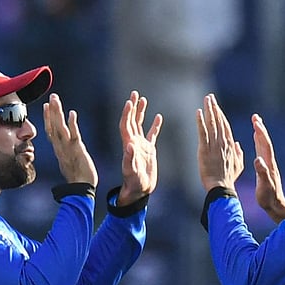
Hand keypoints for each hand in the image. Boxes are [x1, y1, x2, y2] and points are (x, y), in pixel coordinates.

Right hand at [42, 93, 97, 186]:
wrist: (81, 189)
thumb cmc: (78, 178)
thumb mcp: (69, 163)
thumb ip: (66, 154)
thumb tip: (64, 150)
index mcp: (59, 149)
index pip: (51, 130)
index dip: (48, 118)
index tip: (46, 106)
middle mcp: (61, 147)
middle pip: (53, 126)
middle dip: (52, 110)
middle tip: (52, 96)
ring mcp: (68, 148)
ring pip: (60, 127)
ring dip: (57, 113)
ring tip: (55, 99)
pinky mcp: (77, 150)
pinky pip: (73, 135)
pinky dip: (72, 124)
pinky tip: (72, 113)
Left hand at [117, 91, 161, 205]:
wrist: (140, 190)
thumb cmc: (134, 183)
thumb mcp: (131, 171)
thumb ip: (130, 159)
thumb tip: (130, 145)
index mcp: (128, 145)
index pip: (125, 125)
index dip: (126, 113)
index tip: (129, 102)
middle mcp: (133, 142)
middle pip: (131, 121)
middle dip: (132, 107)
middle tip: (134, 94)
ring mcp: (141, 145)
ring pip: (139, 124)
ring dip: (141, 112)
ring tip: (143, 99)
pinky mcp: (149, 150)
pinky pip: (151, 134)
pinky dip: (154, 125)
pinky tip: (158, 117)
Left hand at [196, 94, 243, 190]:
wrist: (221, 186)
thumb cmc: (229, 178)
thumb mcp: (238, 166)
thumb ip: (239, 154)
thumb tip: (238, 144)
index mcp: (231, 145)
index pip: (226, 126)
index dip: (221, 115)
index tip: (217, 106)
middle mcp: (223, 142)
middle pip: (219, 121)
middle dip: (215, 108)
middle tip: (210, 97)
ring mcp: (214, 145)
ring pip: (212, 123)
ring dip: (209, 110)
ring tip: (206, 99)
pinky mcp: (204, 149)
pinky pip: (202, 132)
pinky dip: (200, 121)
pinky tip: (198, 112)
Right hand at [252, 114, 284, 222]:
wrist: (275, 205)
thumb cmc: (269, 197)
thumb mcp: (264, 186)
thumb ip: (262, 173)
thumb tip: (257, 160)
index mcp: (268, 165)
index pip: (265, 146)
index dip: (261, 134)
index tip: (256, 122)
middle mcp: (269, 162)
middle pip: (265, 142)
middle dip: (260, 129)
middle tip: (255, 117)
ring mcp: (268, 164)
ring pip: (263, 145)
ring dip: (260, 133)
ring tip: (256, 122)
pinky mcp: (265, 167)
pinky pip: (261, 151)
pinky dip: (258, 142)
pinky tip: (256, 138)